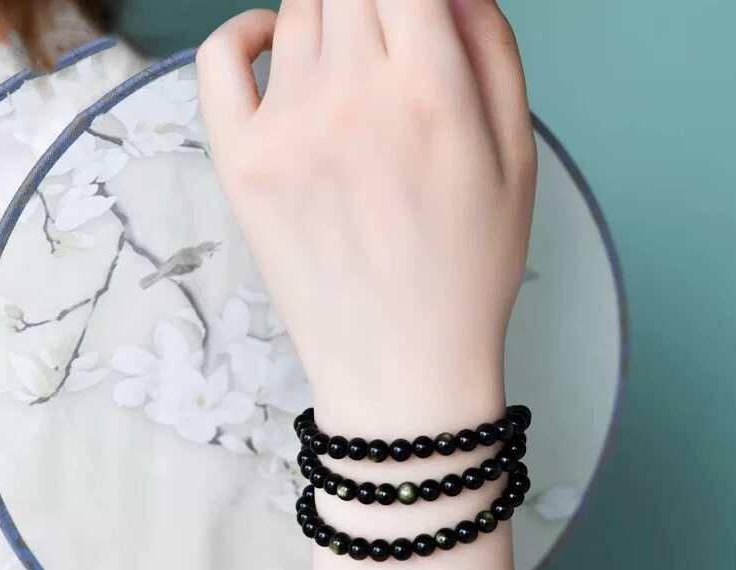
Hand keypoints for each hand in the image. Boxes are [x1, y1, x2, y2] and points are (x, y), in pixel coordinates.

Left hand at [196, 0, 535, 433]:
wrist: (400, 367)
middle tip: (392, 43)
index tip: (417, 11)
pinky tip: (277, 47)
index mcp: (428, 92)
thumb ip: (491, 49)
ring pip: (297, 11)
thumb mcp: (515, 161)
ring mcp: (284, 130)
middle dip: (376, 0)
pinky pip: (220, 57)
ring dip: (330, 18)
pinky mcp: (239, 163)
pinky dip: (248, 32)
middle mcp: (349, 97)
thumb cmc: (467, 273)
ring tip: (355, 71)